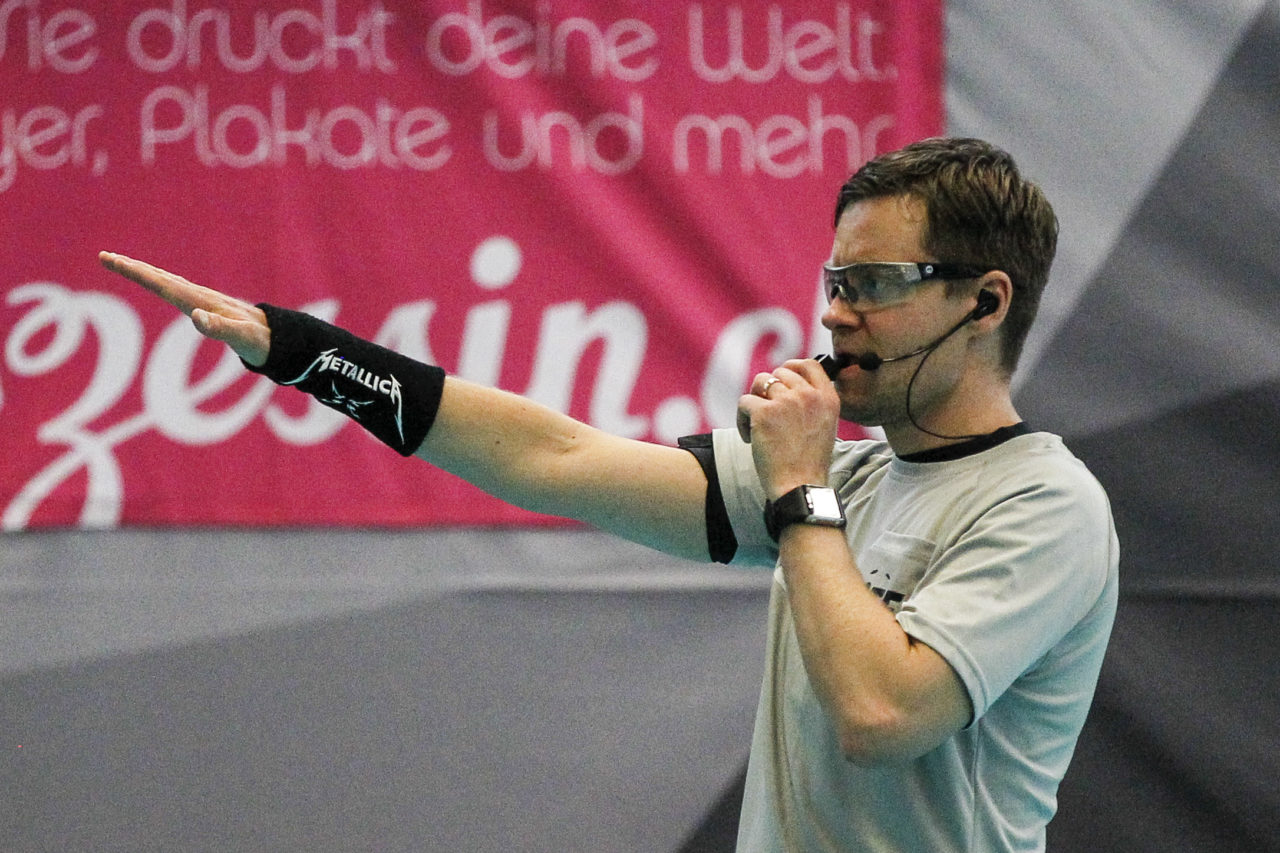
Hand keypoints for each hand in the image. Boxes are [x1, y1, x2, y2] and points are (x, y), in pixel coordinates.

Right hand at [98, 252, 269, 365]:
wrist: (280, 338)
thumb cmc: (260, 341)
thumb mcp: (242, 338)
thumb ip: (221, 328)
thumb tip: (195, 317)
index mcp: (201, 303)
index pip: (162, 284)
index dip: (136, 272)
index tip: (112, 259)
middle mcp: (200, 298)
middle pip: (160, 278)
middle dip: (132, 268)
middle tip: (104, 256)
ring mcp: (204, 300)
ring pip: (168, 282)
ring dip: (144, 273)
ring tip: (122, 264)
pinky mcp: (208, 306)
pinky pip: (179, 290)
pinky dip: (162, 283)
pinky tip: (159, 282)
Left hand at [737, 359, 839, 498]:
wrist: (800, 486)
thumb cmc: (808, 463)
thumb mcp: (823, 426)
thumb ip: (811, 403)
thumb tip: (786, 384)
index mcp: (828, 398)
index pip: (810, 364)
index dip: (791, 366)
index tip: (781, 377)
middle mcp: (809, 395)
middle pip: (779, 373)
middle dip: (768, 390)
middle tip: (768, 417)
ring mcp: (786, 401)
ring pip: (759, 383)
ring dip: (755, 404)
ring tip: (757, 428)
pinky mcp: (764, 412)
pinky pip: (744, 401)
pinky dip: (742, 419)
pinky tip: (750, 438)